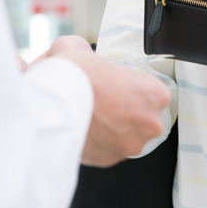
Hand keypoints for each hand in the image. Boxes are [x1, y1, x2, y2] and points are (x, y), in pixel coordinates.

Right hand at [52, 48, 170, 166]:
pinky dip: (97, 142)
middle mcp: (149, 123)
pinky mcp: (110, 159)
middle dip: (124, 110)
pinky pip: (108, 149)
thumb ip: (88, 51)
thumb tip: (77, 51)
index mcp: (154, 93)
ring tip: (90, 114)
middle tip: (101, 100)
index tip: (116, 86)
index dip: (130, 87)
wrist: (51, 105)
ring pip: (125, 135)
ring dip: (111, 128)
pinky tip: (84, 127)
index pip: (152, 91)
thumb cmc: (75, 78)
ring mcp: (130, 144)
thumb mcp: (82, 48)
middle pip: (142, 116)